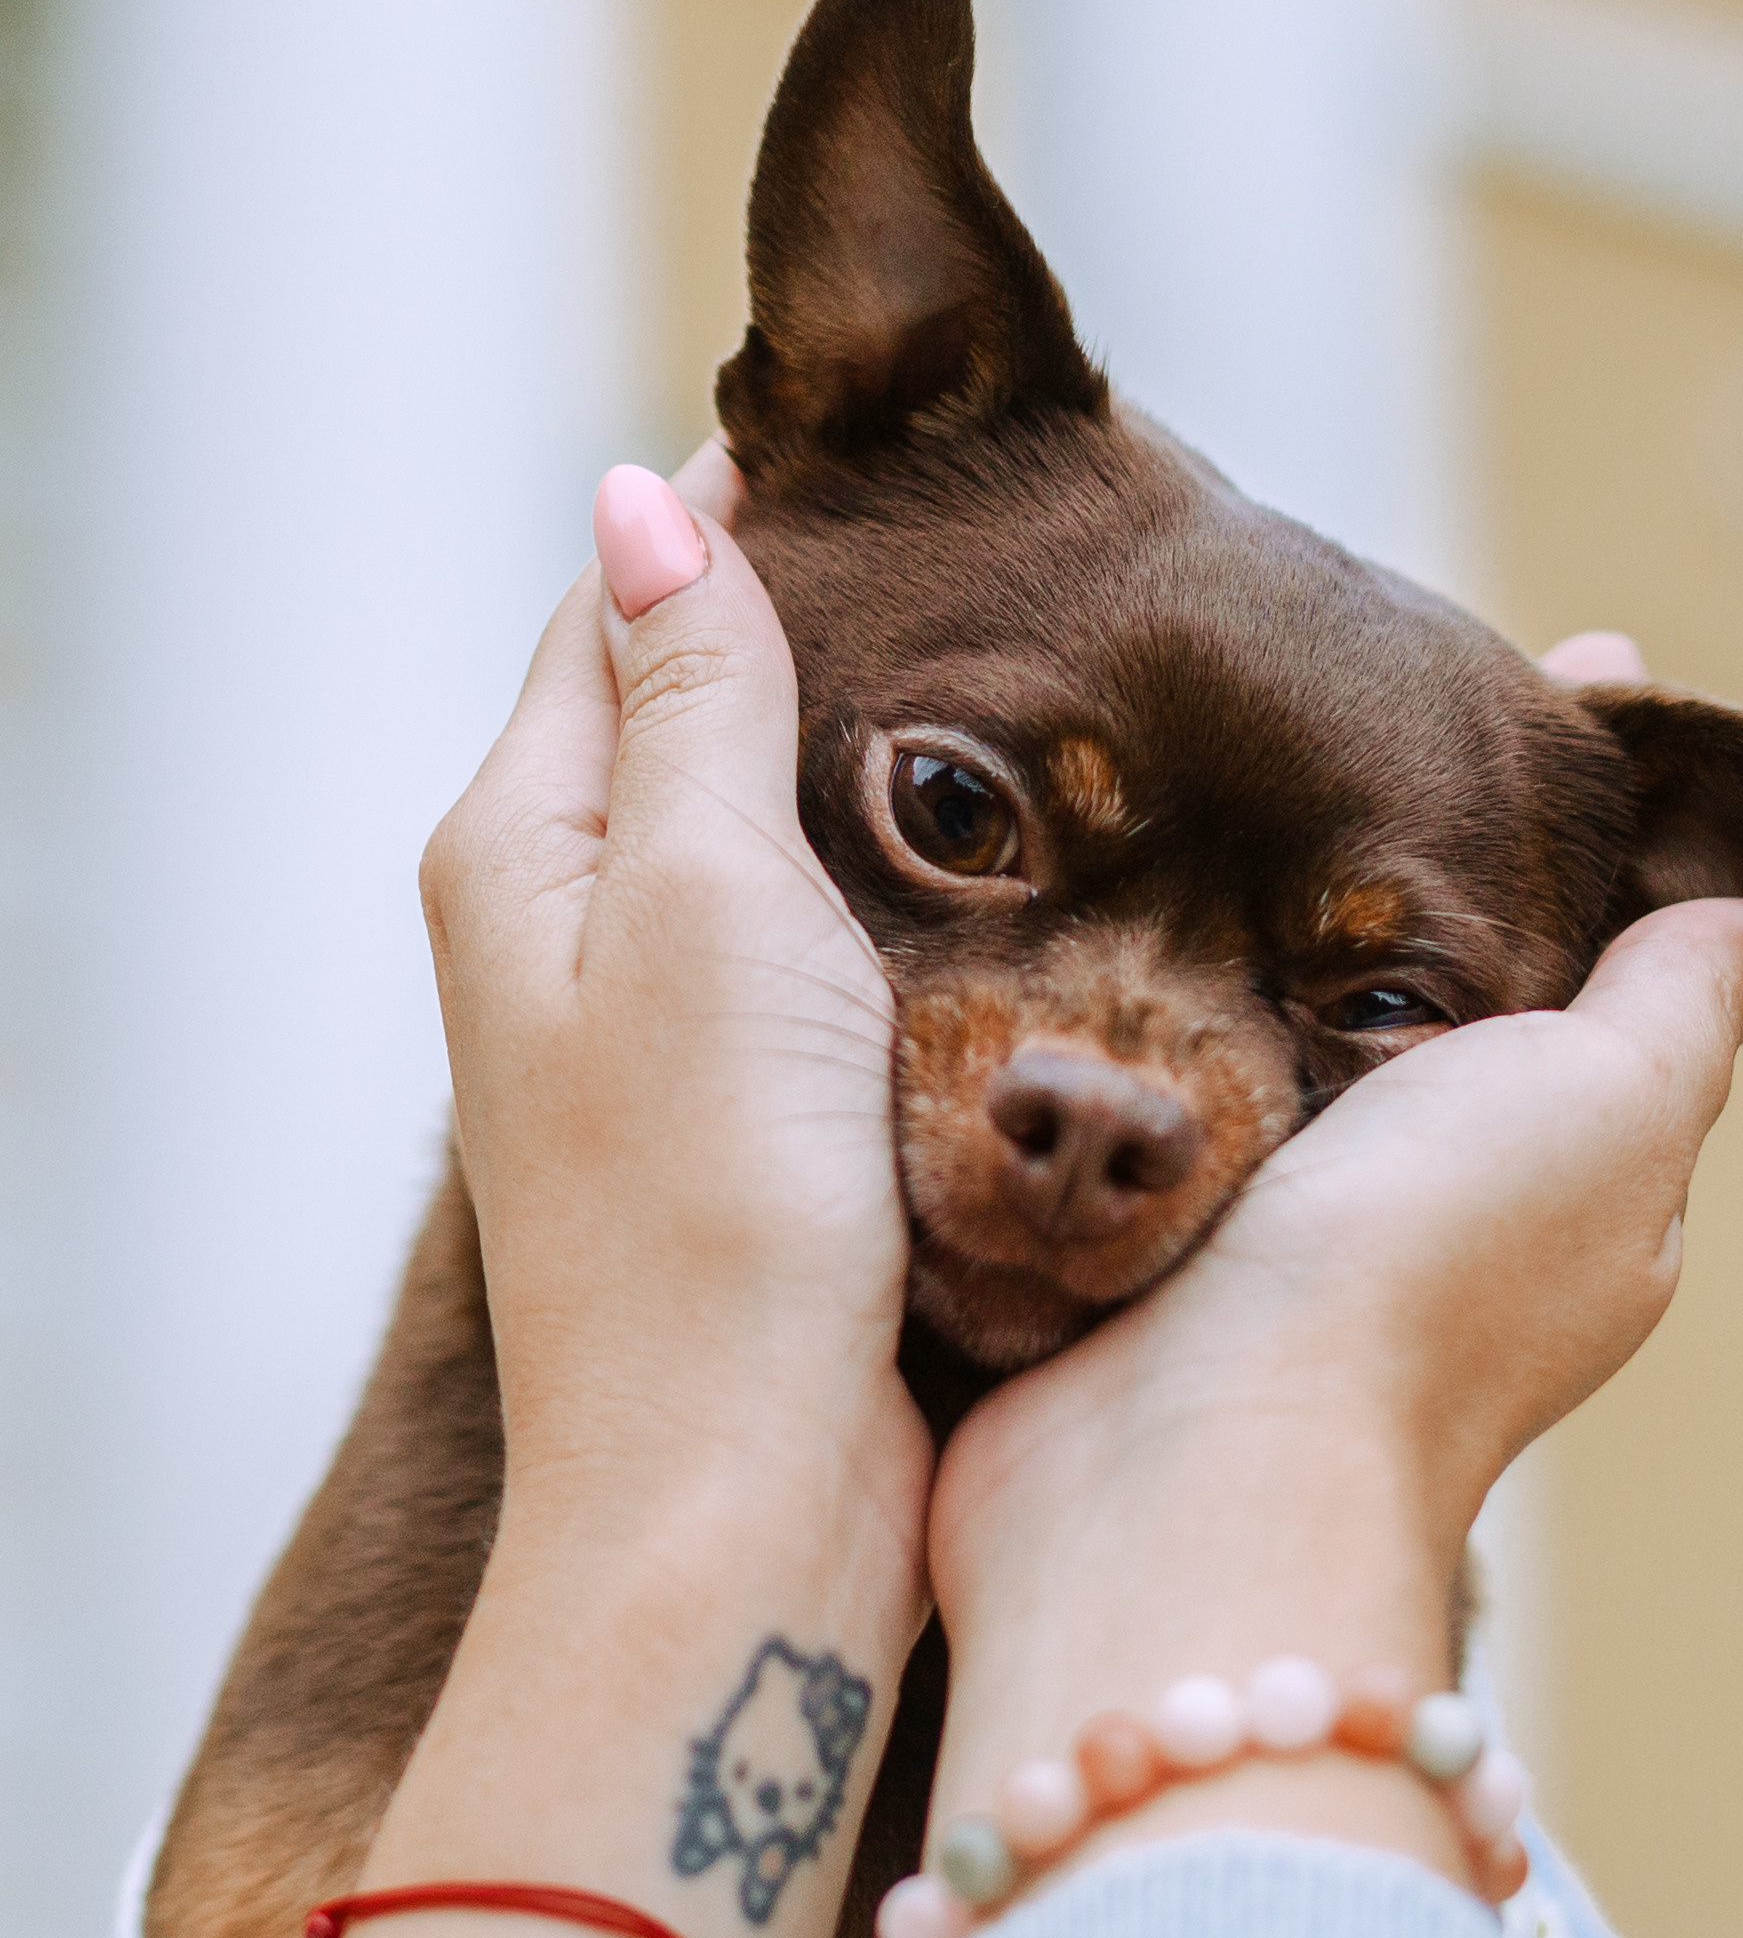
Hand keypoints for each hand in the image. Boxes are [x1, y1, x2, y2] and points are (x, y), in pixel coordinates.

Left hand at [424, 445, 922, 1518]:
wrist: (746, 1494)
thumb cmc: (715, 1201)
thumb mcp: (701, 894)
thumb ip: (691, 690)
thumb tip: (643, 493)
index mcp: (522, 845)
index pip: (611, 608)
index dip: (732, 513)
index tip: (888, 442)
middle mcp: (567, 929)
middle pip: (680, 713)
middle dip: (814, 625)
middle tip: (992, 548)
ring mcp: (657, 1034)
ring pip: (762, 833)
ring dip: (876, 765)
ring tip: (1025, 679)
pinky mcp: (749, 1123)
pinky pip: (822, 950)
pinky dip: (907, 893)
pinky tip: (1011, 877)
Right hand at [921, 621, 1742, 1890]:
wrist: (1176, 1472)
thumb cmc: (1421, 1274)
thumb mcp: (1607, 1104)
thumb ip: (1683, 1002)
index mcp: (1575, 1187)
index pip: (1605, 966)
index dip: (1591, 821)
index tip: (1561, 662)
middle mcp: (1435, 1218)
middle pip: (1438, 991)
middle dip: (1409, 851)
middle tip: (1359, 672)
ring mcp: (1277, 1241)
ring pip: (1292, 1030)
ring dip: (1263, 915)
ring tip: (1224, 739)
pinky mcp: (1139, 1248)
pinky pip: (1165, 1096)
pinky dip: (1150, 1006)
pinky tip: (1112, 897)